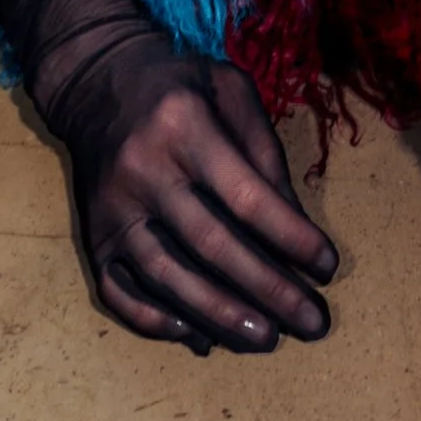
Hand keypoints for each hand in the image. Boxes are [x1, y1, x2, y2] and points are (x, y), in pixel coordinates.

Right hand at [54, 45, 337, 355]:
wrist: (95, 81)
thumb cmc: (180, 87)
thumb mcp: (231, 94)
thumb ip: (266, 155)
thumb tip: (297, 229)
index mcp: (185, 126)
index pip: (246, 197)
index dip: (291, 237)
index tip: (328, 267)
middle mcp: (143, 171)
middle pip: (211, 246)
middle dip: (268, 291)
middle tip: (312, 322)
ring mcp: (112, 209)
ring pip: (167, 277)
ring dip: (220, 316)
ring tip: (267, 339)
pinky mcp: (92, 237)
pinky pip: (119, 294)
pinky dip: (158, 321)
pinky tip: (200, 336)